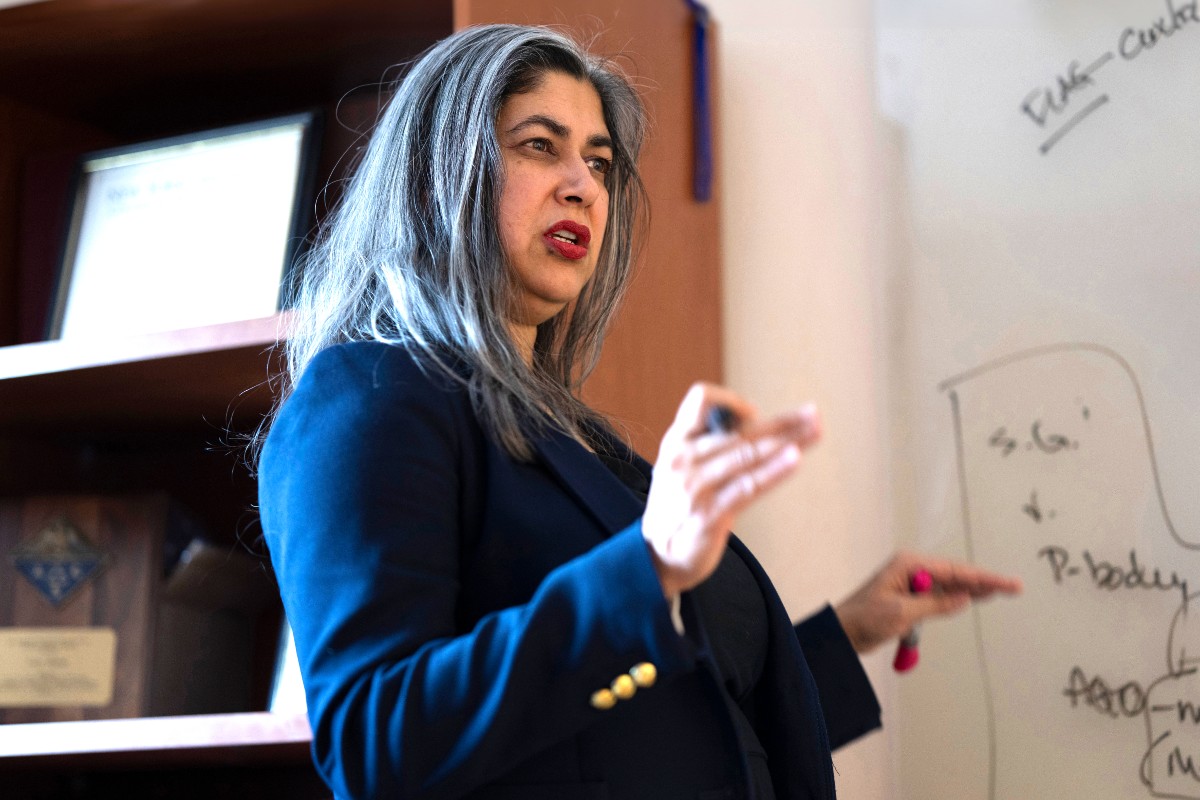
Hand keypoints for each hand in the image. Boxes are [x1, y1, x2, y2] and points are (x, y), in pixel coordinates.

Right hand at [641, 383, 820, 597]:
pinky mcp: (710, 514)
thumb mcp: (682, 467)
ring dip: (786, 442)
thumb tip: (757, 424)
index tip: (754, 415)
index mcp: (676, 441)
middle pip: (740, 430)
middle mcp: (684, 459)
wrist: (655, 557)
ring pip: (748, 454)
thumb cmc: (677, 507)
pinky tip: (795, 460)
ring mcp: (696, 487)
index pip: (700, 400)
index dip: (731, 402)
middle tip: (812, 415)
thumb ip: (712, 446)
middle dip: (781, 423)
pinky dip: (774, 471)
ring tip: (814, 432)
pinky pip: (748, 486)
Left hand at [834, 552, 1022, 654]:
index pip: (954, 571)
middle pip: (955, 575)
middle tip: (1013, 587)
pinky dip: (955, 599)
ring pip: (949, 586)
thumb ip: (935, 604)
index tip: (1007, 584)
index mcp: (908, 565)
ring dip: (971, 590)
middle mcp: (911, 569)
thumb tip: (964, 597)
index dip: (983, 578)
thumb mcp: (902, 612)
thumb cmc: (862, 619)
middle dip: (983, 582)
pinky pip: (938, 596)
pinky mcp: (908, 597)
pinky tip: (972, 598)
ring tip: (1000, 591)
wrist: (840, 633)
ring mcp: (909, 582)